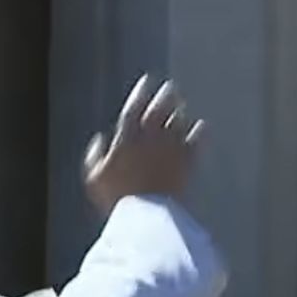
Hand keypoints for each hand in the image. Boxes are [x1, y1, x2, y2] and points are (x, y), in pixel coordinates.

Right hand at [83, 75, 202, 213]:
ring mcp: (171, 148)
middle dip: (165, 95)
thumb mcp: (94, 177)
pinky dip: (200, 131)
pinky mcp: (187, 161)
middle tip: (170, 87)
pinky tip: (202, 126)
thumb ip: (95, 155)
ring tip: (182, 106)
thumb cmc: (117, 198)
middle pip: (161, 108)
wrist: (147, 216)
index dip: (140, 92)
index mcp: (126, 137)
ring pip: (179, 120)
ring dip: (180, 110)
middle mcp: (151, 137)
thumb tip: (100, 140)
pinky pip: (197, 140)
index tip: (146, 80)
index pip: (134, 106)